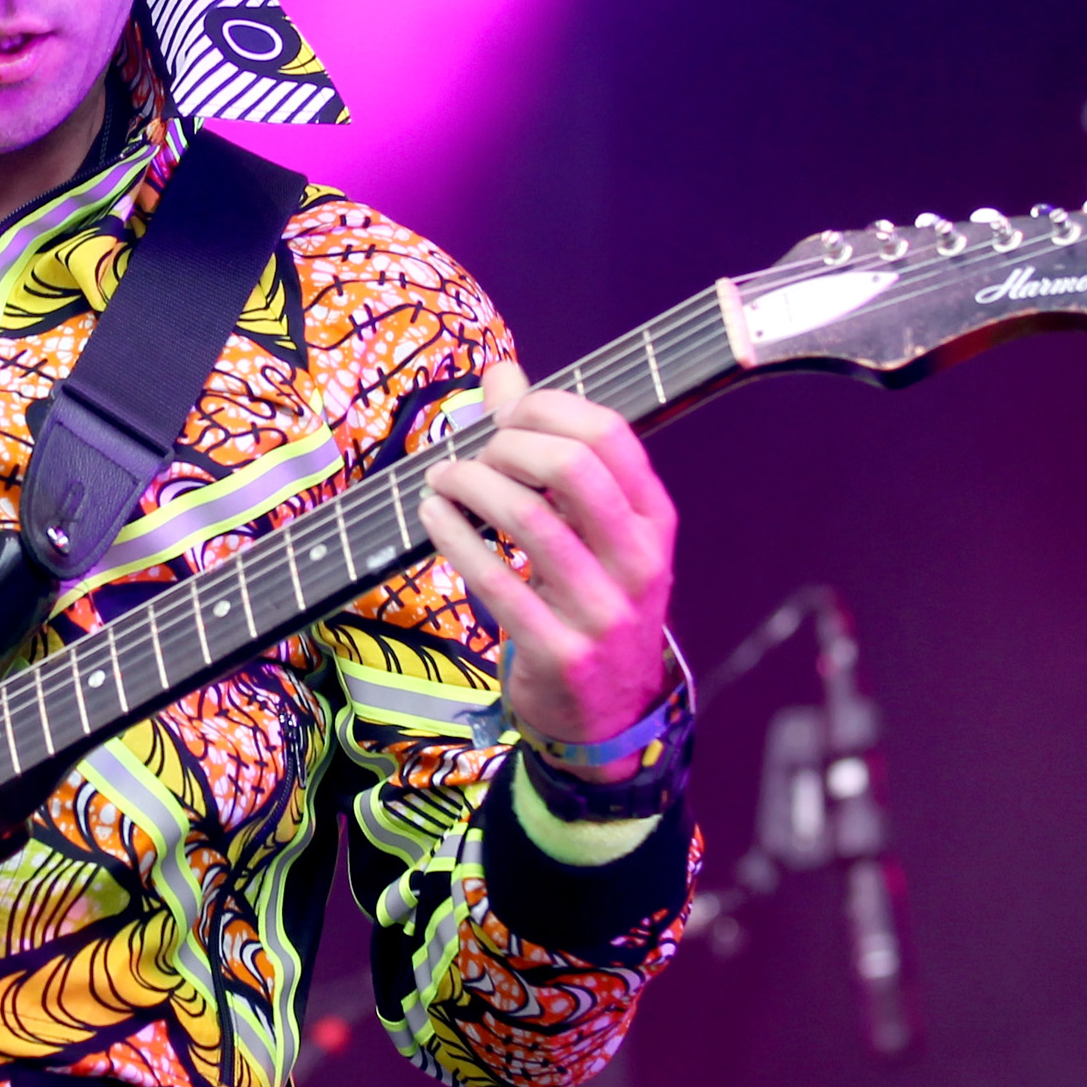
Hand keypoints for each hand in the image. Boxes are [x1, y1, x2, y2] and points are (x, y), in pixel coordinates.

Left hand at [418, 362, 678, 782]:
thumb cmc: (589, 600)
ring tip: (441, 479)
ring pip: (528, 518)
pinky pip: (496, 581)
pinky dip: (453, 537)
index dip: (547, 408)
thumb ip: (548, 452)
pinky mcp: (561, 651)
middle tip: (472, 455)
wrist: (607, 713)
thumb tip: (502, 374)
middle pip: (571, 467)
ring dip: (469, 486)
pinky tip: (432, 517)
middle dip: (505, 445)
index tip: (505, 413)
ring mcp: (604, 610)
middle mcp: (641, 561)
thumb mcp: (589, 530)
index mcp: (654, 520)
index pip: (609, 434)